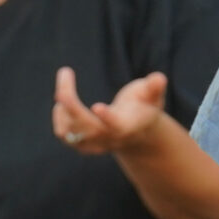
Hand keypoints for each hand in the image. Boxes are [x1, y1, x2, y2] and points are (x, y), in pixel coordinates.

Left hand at [53, 68, 169, 156]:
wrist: (137, 133)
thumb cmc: (144, 107)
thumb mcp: (153, 96)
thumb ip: (154, 88)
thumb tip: (159, 78)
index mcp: (128, 127)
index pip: (116, 126)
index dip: (107, 118)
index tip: (96, 106)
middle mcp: (109, 138)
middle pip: (86, 126)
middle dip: (70, 102)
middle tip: (65, 72)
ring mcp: (95, 144)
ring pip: (70, 133)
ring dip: (62, 108)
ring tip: (64, 83)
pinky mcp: (83, 145)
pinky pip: (65, 136)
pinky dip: (59, 117)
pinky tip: (61, 101)